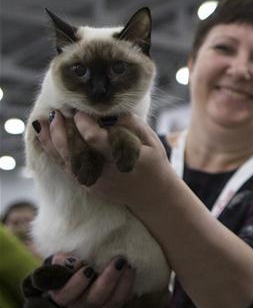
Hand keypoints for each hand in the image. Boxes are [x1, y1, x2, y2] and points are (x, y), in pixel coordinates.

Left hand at [35, 111, 175, 207]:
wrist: (154, 197)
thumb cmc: (156, 165)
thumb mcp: (151, 142)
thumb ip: (131, 125)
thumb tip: (111, 111)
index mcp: (122, 159)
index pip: (94, 139)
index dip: (84, 123)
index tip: (81, 110)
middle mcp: (104, 172)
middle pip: (73, 150)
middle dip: (60, 130)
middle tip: (55, 112)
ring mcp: (94, 181)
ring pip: (64, 160)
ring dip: (50, 141)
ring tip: (41, 122)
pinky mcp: (88, 185)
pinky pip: (65, 168)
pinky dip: (53, 152)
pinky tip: (46, 139)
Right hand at [47, 253, 135, 307]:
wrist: (80, 276)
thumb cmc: (69, 268)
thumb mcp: (61, 262)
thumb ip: (63, 261)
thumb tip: (75, 262)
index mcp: (63, 296)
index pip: (67, 295)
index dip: (77, 283)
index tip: (88, 268)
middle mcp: (81, 307)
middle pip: (95, 299)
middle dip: (108, 280)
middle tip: (119, 260)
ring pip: (113, 302)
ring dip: (124, 282)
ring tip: (129, 265)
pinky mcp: (114, 307)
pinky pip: (124, 301)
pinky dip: (130, 286)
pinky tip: (132, 271)